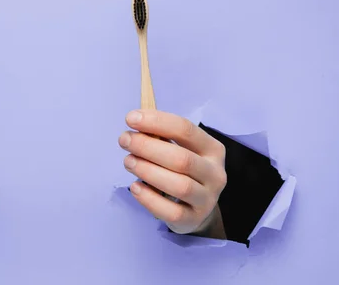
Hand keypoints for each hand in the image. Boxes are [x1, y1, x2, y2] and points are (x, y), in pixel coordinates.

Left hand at [118, 110, 226, 237]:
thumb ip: (161, 137)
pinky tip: (135, 187)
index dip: (156, 122)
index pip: (186, 129)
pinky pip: (172, 212)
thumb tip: (135, 121)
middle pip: (182, 158)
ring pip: (180, 185)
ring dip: (148, 171)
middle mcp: (215, 174)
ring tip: (128, 161)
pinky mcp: (193, 220)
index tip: (130, 118)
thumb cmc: (182, 171)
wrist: (196, 208)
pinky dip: (150, 199)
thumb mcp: (179, 149)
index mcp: (212, 149)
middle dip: (147, 147)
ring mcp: (207, 199)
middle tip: (124, 140)